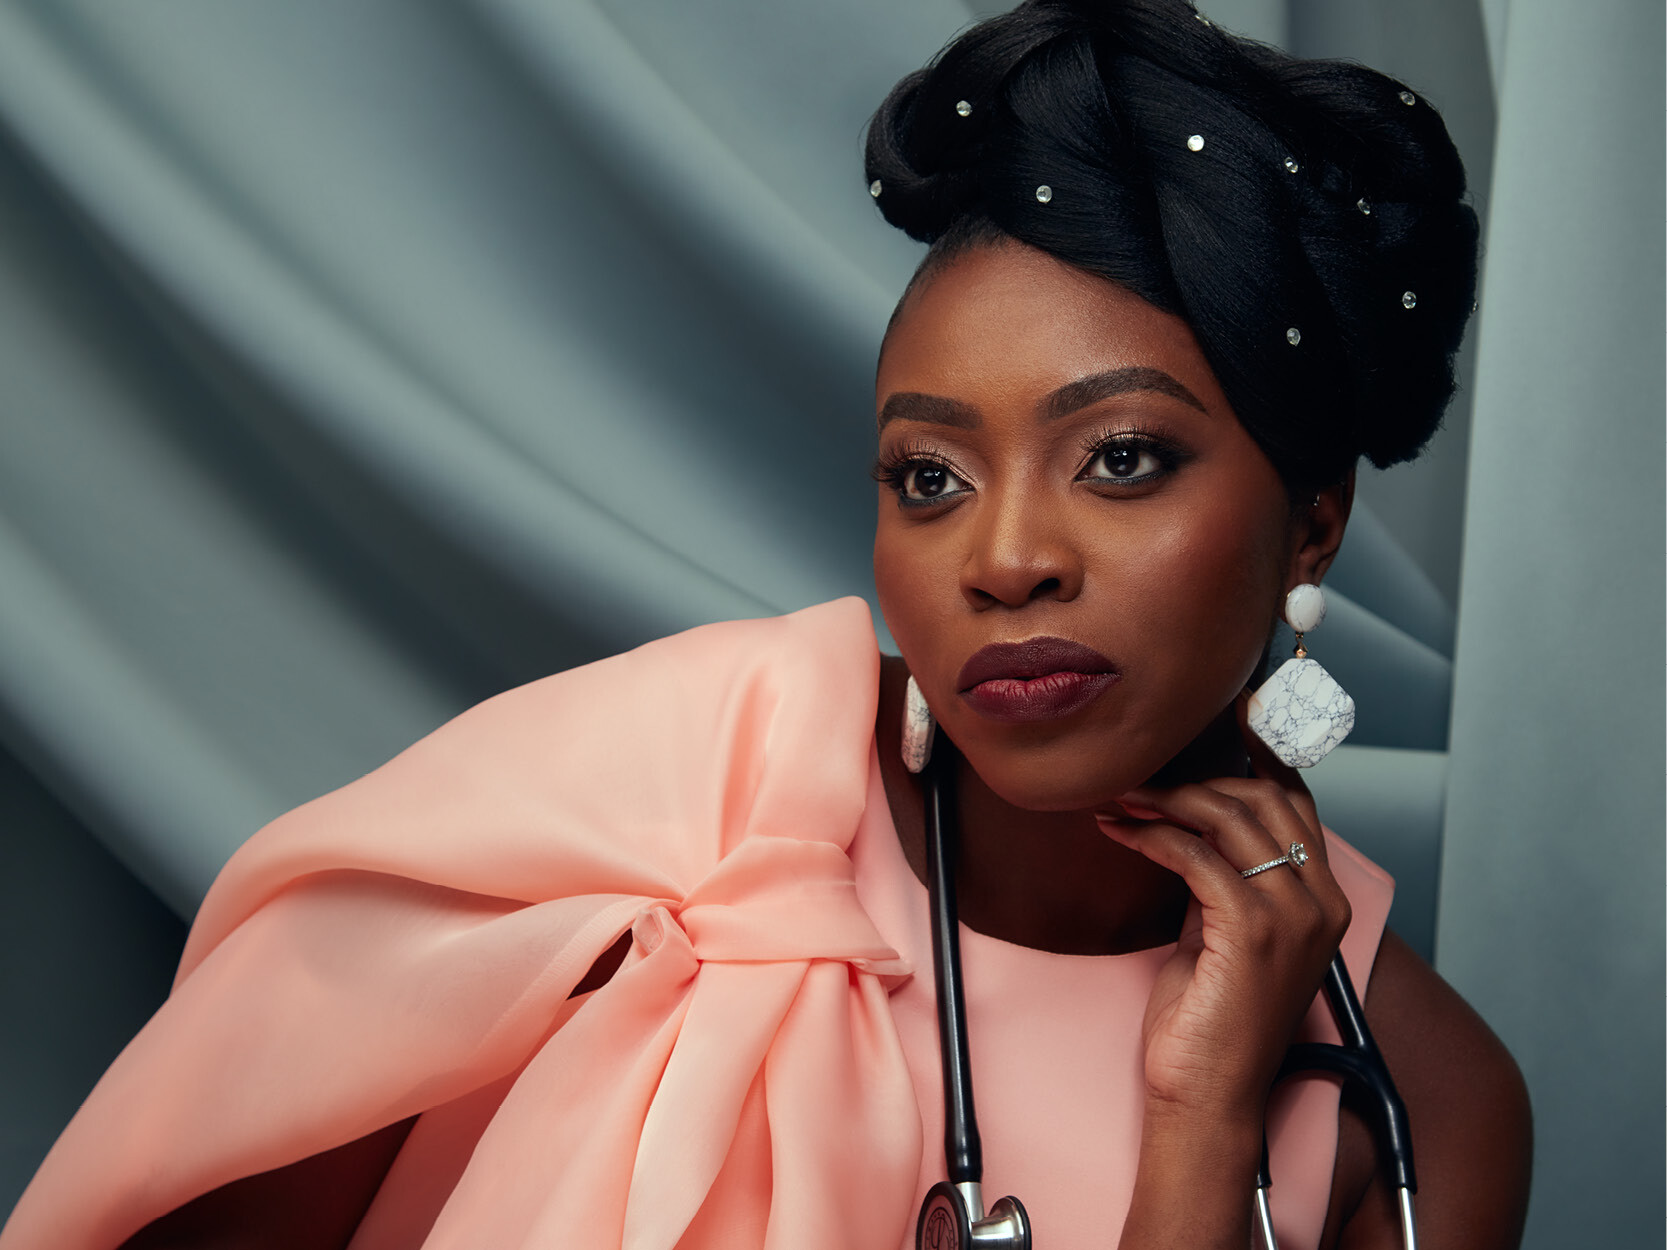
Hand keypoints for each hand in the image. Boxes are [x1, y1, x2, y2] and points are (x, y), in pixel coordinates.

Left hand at [1096, 692, 1351, 1120]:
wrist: (1207, 1094)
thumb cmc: (1208, 1018)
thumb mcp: (1222, 930)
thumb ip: (1224, 876)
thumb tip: (1190, 821)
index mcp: (1324, 899)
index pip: (1295, 801)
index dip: (1254, 755)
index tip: (1211, 720)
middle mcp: (1322, 901)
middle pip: (1264, 797)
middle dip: (1196, 774)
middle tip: (1138, 775)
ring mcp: (1294, 915)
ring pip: (1230, 816)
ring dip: (1165, 797)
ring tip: (1119, 797)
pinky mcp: (1252, 930)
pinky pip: (1196, 855)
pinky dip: (1151, 834)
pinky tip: (1119, 831)